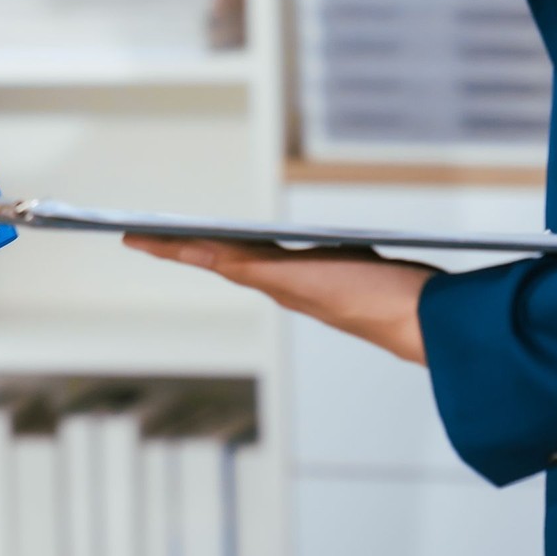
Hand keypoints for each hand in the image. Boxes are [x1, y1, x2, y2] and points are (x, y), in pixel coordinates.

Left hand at [127, 234, 430, 364]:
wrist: (425, 320)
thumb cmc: (371, 301)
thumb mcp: (307, 280)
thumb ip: (257, 267)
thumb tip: (208, 254)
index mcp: (273, 281)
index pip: (209, 256)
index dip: (169, 247)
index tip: (131, 237)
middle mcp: (285, 282)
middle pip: (220, 256)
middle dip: (180, 246)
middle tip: (143, 235)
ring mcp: (311, 280)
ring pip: (248, 257)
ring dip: (215, 247)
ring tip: (188, 238)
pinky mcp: (339, 272)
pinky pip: (282, 257)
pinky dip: (259, 248)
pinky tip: (262, 244)